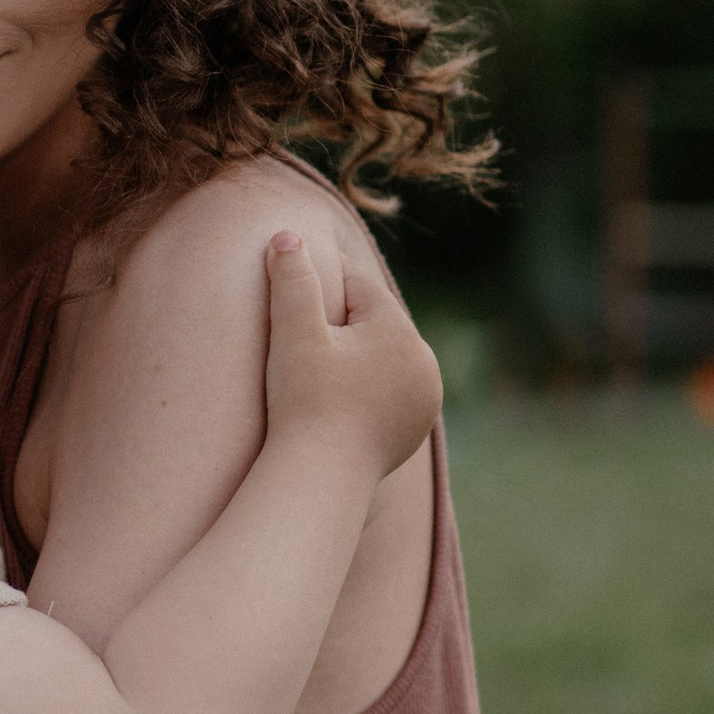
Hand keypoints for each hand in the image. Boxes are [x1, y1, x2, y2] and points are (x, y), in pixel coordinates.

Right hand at [260, 229, 440, 480]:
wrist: (322, 478)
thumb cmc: (303, 403)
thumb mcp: (292, 334)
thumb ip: (292, 280)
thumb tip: (287, 235)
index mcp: (399, 330)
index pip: (357, 285)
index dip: (323, 274)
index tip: (297, 262)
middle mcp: (423, 360)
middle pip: (375, 320)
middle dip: (344, 312)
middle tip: (311, 303)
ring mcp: (426, 396)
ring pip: (386, 353)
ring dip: (360, 346)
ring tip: (329, 342)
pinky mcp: (417, 424)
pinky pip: (391, 386)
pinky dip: (370, 380)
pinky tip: (347, 382)